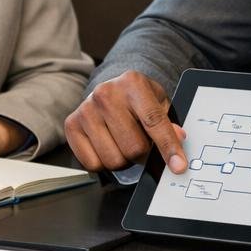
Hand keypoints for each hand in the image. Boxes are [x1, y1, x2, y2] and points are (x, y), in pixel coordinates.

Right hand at [64, 71, 187, 172]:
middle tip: (141, 143)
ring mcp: (86, 109)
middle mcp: (106, 94)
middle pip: (134, 147)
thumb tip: (178, 137)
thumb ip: (169, 121)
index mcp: (133, 83)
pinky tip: (107, 145)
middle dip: (142, 153)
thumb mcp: (158, 103)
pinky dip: (104, 163)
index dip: (168, 147)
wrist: (109, 91)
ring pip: (114, 160)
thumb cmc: (136, 99)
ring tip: (123, 143)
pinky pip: (93, 164)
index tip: (178, 166)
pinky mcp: (71, 125)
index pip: (154, 121)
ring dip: (124, 160)